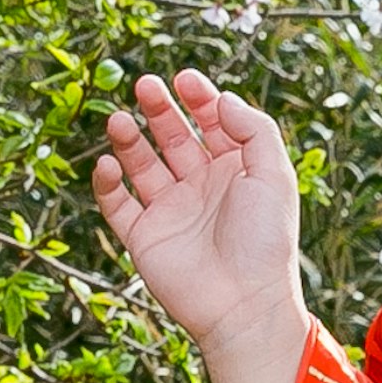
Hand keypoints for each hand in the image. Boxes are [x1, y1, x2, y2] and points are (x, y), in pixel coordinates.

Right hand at [93, 71, 310, 382]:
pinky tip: (108, 164)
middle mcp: (201, 187)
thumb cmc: (265, 242)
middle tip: (145, 85)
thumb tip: (223, 99)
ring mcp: (171, 211)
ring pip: (142, 165)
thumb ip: (254, 130)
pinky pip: (118, 204)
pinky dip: (107, 184)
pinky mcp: (144, 237)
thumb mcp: (274, 176)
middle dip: (159, 109)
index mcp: (236, 171)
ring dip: (129, 140)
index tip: (184, 77)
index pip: (213, 123)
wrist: (242, 304)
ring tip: (118, 120)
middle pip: (173, 137)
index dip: (199, 97)